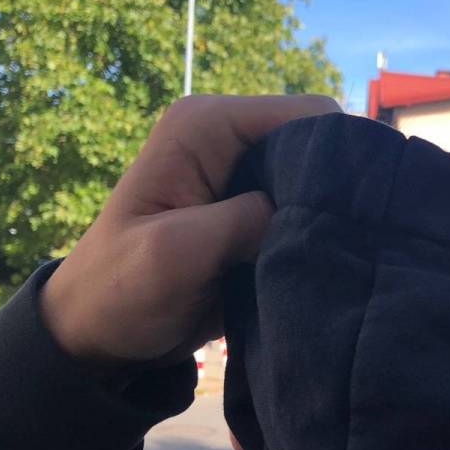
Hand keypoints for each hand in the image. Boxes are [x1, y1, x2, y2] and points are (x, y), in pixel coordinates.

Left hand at [40, 93, 339, 374]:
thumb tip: (313, 215)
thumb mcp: (177, 251)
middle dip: (337, 191)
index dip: (337, 156)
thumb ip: (245, 222)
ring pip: (319, 185)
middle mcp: (231, 141)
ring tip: (339, 258)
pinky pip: (307, 216)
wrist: (98, 334)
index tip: (350, 212)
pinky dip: (318, 239)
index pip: (308, 114)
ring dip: (330, 220)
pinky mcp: (255, 217)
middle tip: (347, 242)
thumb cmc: (121, 288)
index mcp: (207, 125)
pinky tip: (324, 266)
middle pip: (321, 147)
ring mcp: (246, 180)